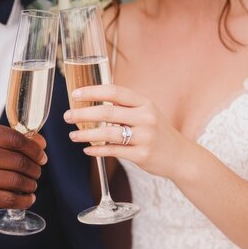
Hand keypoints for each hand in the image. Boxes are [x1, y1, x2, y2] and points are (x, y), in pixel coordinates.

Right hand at [0, 120, 46, 223]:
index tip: (42, 155)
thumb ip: (6, 136)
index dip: (34, 148)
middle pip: (17, 161)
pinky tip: (27, 197)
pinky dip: (22, 200)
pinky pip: (6, 199)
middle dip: (34, 168)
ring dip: (30, 184)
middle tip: (37, 170)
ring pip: (14, 181)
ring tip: (32, 183)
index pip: (15, 139)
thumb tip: (40, 144)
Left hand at [63, 85, 189, 177]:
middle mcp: (146, 117)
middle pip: (108, 112)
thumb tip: (92, 101)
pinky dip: (97, 150)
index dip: (93, 91)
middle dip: (83, 114)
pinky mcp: (142, 155)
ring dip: (86, 134)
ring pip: (109, 134)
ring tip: (72, 136)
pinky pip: (114, 151)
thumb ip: (125, 107)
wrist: (180, 156)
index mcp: (144, 103)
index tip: (75, 94)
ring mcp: (145, 137)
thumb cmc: (157, 132)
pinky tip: (87, 149)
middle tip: (67, 116)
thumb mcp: (146, 113)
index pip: (115, 92)